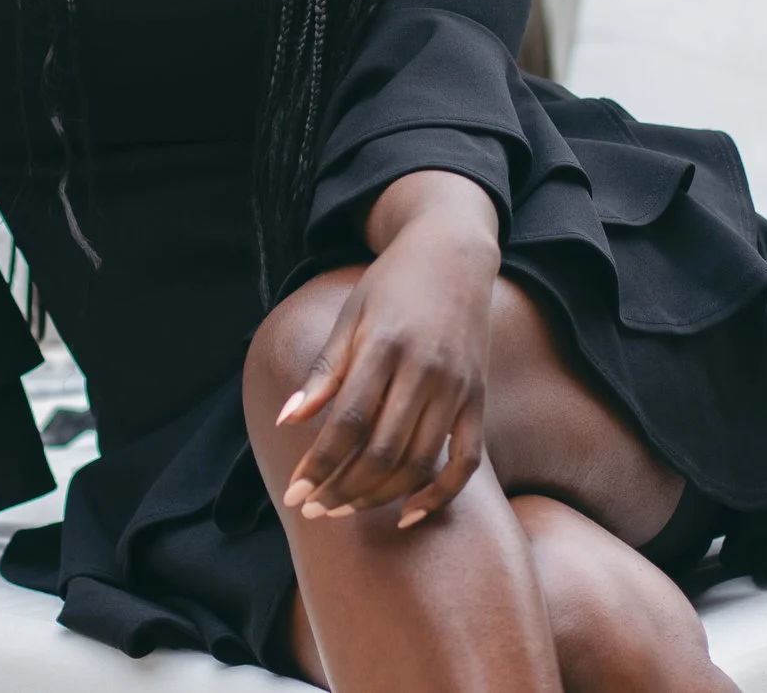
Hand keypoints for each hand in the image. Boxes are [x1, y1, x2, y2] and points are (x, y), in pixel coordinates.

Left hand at [277, 173, 500, 530]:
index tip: (295, 493)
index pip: (348, 422)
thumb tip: (288, 421)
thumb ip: (324, 371)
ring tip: (345, 508)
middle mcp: (426, 371)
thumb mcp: (351, 315)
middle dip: (342, 488)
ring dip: (379, 495)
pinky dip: (439, 494)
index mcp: (386, 347)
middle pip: (382, 450)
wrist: (453, 254)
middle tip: (314, 509)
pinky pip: (466, 461)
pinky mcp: (478, 400)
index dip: (319, 464)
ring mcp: (457, 388)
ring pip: (419, 462)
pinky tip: (408, 513)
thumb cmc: (392, 284)